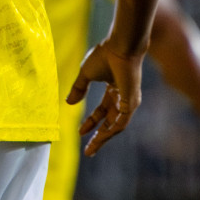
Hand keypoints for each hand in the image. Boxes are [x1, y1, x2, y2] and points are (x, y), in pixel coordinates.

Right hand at [67, 38, 143, 155]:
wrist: (119, 48)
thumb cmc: (104, 56)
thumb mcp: (86, 74)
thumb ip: (78, 88)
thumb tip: (68, 103)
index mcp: (114, 89)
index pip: (102, 111)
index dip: (91, 122)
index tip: (79, 132)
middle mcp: (123, 97)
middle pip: (110, 122)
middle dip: (98, 136)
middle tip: (88, 151)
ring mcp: (128, 101)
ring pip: (116, 126)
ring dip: (104, 137)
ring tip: (92, 148)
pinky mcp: (131, 103)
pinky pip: (121, 122)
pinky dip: (111, 130)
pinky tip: (101, 137)